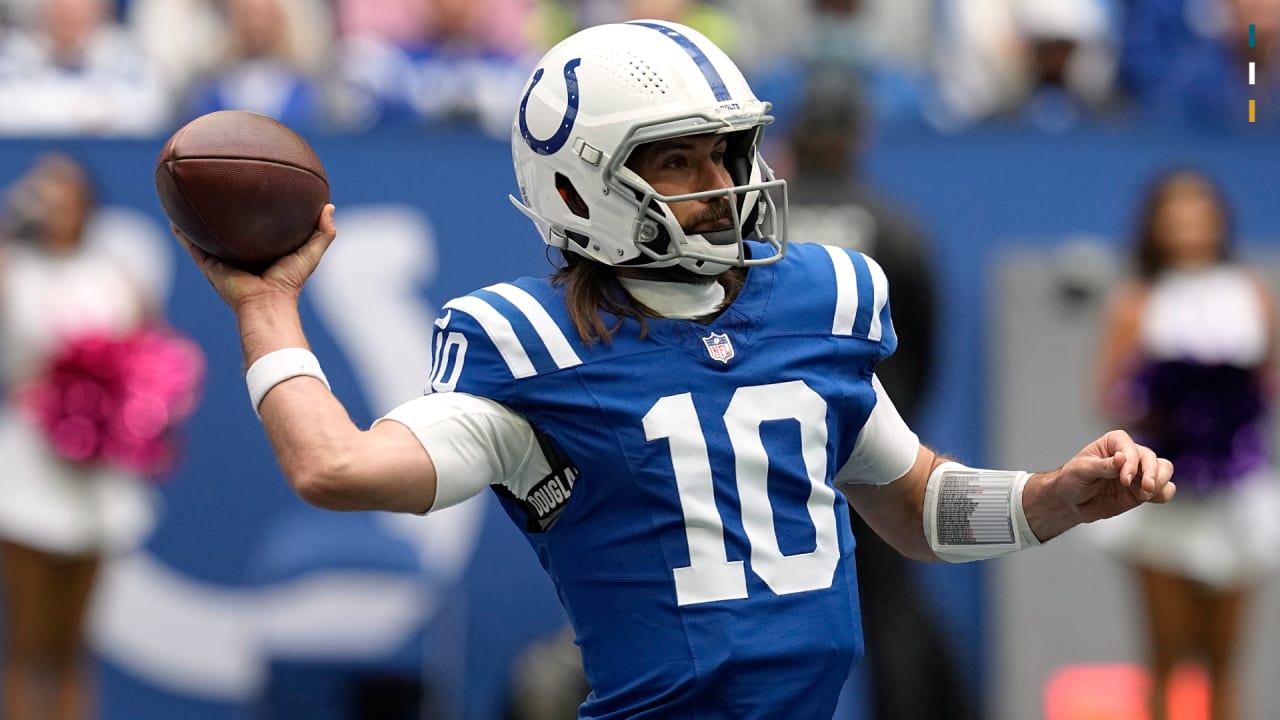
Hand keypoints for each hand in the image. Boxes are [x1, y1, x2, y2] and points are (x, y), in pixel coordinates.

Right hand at [174, 204, 336, 312]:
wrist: (266, 302)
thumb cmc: (289, 282)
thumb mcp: (310, 253)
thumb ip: (323, 233)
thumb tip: (329, 206)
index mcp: (262, 249)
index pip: (258, 226)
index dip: (256, 210)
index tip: (255, 189)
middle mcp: (240, 253)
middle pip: (230, 227)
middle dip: (225, 210)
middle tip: (219, 186)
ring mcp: (223, 258)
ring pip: (207, 234)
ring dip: (197, 218)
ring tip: (189, 197)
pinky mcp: (209, 265)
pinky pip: (192, 246)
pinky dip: (182, 234)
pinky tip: (173, 219)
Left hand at [1026, 429, 1174, 539]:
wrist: (1071, 500)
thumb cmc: (1072, 479)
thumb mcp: (1081, 470)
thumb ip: (1103, 466)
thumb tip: (1122, 458)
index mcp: (1114, 442)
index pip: (1130, 447)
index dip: (1131, 462)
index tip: (1124, 478)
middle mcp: (1130, 455)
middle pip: (1152, 458)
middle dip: (1152, 473)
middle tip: (1145, 488)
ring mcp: (1139, 473)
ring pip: (1164, 470)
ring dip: (1161, 481)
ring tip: (1146, 494)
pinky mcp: (1143, 490)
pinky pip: (1164, 489)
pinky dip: (1163, 494)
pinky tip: (1151, 499)